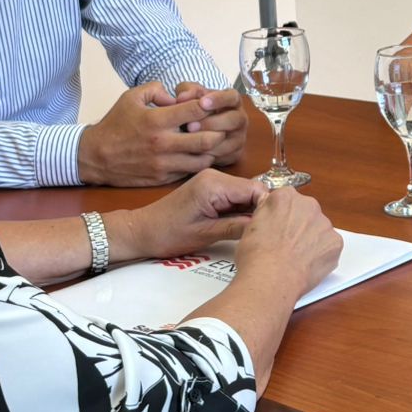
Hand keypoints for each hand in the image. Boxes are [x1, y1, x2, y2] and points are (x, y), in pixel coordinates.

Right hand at [77, 81, 225, 186]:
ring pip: (204, 159)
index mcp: (157, 120)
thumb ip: (157, 89)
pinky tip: (198, 154)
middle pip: (208, 138)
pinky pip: (190, 172)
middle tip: (219, 125)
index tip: (210, 104)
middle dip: (218, 130)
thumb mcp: (131, 97)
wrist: (94, 157)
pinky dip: (199, 163)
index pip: (197, 111)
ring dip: (212, 149)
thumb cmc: (115, 124)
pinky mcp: (162, 178)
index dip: (209, 106)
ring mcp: (164, 163)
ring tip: (211, 141)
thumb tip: (178, 96)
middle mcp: (163, 143)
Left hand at [122, 169, 263, 258]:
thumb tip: (263, 225)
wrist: (141, 231)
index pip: (256, 189)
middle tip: (261, 231)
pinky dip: (239, 209)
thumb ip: (237, 227)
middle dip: (259, 209)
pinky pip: (234, 195)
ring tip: (249, 230)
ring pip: (245, 193)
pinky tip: (238, 224)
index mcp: (214, 184)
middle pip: (252, 189)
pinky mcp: (209, 187)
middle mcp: (215, 176)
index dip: (266, 208)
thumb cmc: (167, 234)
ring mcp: (212, 180)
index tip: (269, 227)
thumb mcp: (205, 234)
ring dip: (250, 210)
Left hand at [174, 82, 247, 166]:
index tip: (202, 103)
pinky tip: (194, 152)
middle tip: (190, 126)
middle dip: (212, 123)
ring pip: (231, 140)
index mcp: (233, 100)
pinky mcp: (235, 153)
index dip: (218, 100)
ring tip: (189, 140)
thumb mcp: (190, 96)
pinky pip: (225, 156)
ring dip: (210, 141)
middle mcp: (240, 118)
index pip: (232, 97)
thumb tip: (181, 97)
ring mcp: (240, 137)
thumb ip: (187, 92)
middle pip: (234, 120)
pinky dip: (210, 155)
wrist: (198, 131)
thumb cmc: (195, 108)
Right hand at [234, 187, 343, 294]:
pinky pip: (329, 246)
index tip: (278, 227)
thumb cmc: (256, 255)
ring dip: (311, 239)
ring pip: (318, 229)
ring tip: (296, 257)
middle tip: (287, 244)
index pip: (287, 200)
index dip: (281, 216)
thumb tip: (270, 208)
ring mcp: (324, 224)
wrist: (271, 278)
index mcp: (285, 197)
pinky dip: (321, 254)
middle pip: (305, 212)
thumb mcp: (250, 225)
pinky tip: (307, 264)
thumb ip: (266, 211)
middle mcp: (308, 205)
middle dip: (299, 225)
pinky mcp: (335, 242)